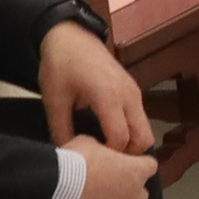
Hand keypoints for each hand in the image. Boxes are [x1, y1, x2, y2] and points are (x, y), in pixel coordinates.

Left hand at [39, 19, 153, 157]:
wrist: (71, 36)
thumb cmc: (60, 65)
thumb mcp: (53, 99)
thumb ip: (60, 129)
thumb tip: (66, 154)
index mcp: (108, 96)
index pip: (121, 138)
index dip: (109, 156)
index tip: (92, 162)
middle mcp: (129, 96)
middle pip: (144, 138)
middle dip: (128, 155)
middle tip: (104, 162)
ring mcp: (134, 93)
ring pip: (145, 129)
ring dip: (130, 144)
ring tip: (105, 151)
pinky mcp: (134, 91)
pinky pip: (139, 119)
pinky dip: (130, 132)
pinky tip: (108, 134)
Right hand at [58, 134, 157, 198]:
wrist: (53, 188)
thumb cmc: (74, 160)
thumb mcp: (89, 142)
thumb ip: (102, 149)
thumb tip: (99, 151)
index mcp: (136, 171)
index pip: (150, 166)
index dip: (139, 164)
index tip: (127, 163)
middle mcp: (133, 195)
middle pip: (141, 194)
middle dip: (130, 190)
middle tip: (110, 184)